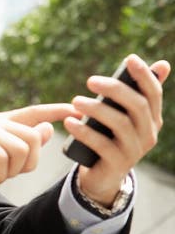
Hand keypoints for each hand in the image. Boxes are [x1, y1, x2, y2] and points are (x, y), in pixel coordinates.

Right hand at [0, 103, 76, 226]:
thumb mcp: (3, 163)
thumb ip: (24, 146)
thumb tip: (49, 128)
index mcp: (0, 124)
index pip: (34, 112)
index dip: (56, 110)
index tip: (77, 109)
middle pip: (33, 137)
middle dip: (28, 162)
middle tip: (9, 174)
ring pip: (21, 148)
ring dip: (12, 170)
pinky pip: (2, 157)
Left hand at [64, 54, 170, 205]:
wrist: (102, 175)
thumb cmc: (110, 137)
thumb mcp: (122, 115)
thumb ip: (135, 93)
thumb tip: (164, 65)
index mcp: (152, 119)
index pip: (154, 93)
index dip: (144, 75)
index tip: (130, 58)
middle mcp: (148, 134)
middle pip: (137, 106)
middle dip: (115, 90)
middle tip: (90, 81)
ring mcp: (135, 151)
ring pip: (120, 124)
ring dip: (96, 110)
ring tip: (76, 101)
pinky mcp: (117, 164)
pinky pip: (102, 145)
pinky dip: (84, 132)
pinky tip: (70, 122)